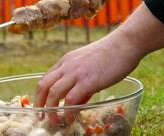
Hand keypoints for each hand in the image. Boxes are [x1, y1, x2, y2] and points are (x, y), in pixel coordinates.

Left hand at [34, 4, 163, 124]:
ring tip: (54, 120)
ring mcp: (76, 73)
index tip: (41, 105)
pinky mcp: (88, 81)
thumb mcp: (88, 65)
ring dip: (50, 109)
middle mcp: (67, 66)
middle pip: (43, 85)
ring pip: (53, 93)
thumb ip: (80, 84)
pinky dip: (67, 111)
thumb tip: (76, 104)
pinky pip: (71, 99)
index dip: (40, 94)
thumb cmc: (111, 55)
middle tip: (40, 115)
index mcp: (66, 61)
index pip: (46, 78)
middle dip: (38, 102)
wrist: (125, 43)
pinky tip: (70, 118)